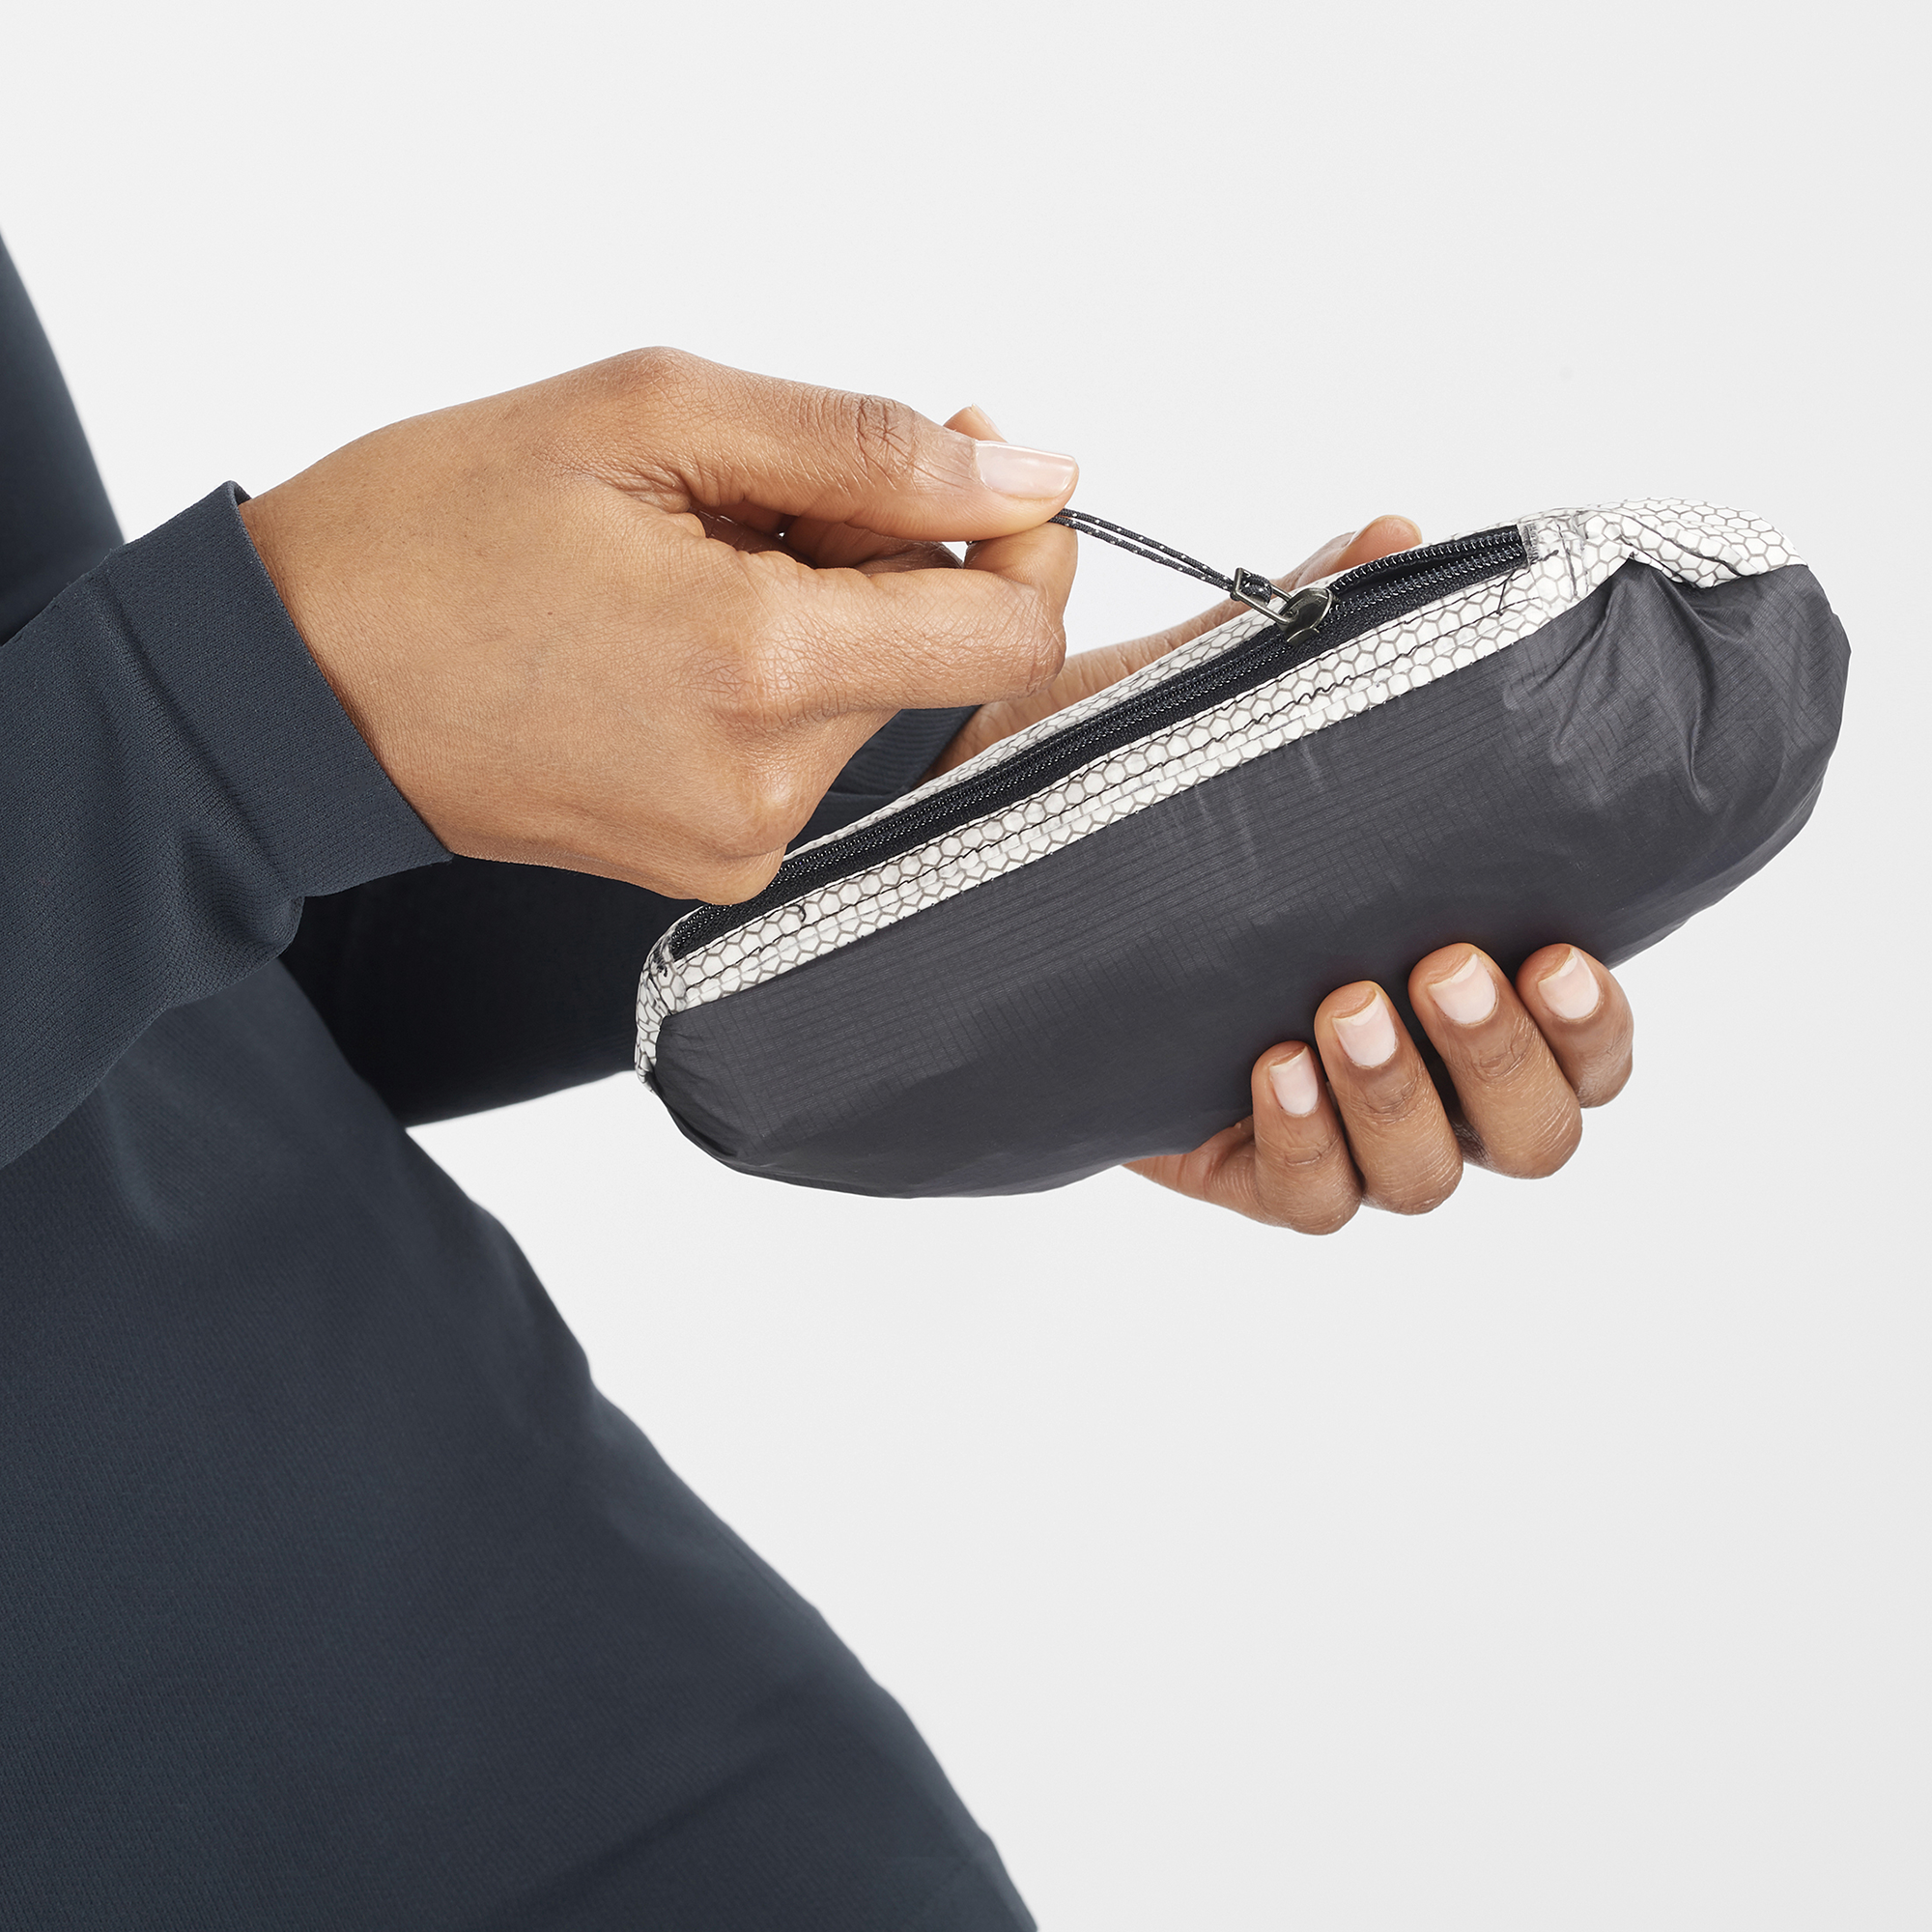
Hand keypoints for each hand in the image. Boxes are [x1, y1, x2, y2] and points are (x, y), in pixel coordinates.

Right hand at [238, 351, 1078, 901]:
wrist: (294, 681)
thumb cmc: (434, 531)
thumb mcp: (652, 416)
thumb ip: (867, 447)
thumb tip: (1033, 474)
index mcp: (760, 671)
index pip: (1015, 631)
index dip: (1018, 534)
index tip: (951, 457)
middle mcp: (768, 793)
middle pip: (943, 658)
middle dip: (885, 557)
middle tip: (747, 499)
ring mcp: (738, 849)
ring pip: (875, 701)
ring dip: (823, 615)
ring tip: (680, 573)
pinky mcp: (709, 872)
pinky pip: (808, 755)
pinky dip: (777, 679)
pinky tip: (670, 640)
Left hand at [933, 491, 1635, 1228]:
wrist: (963, 850)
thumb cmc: (1106, 789)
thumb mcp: (1195, 706)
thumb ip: (1295, 636)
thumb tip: (1390, 532)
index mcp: (1437, 952)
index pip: (1574, 1027)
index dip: (1592, 1019)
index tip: (1560, 948)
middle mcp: (1402, 1052)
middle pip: (1532, 1131)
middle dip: (1505, 1060)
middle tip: (1441, 966)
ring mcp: (1320, 1116)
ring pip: (1427, 1176)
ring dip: (1405, 1098)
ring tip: (1340, 1003)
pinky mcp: (1231, 1158)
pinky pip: (1308, 1199)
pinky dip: (1308, 1144)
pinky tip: (1269, 1067)